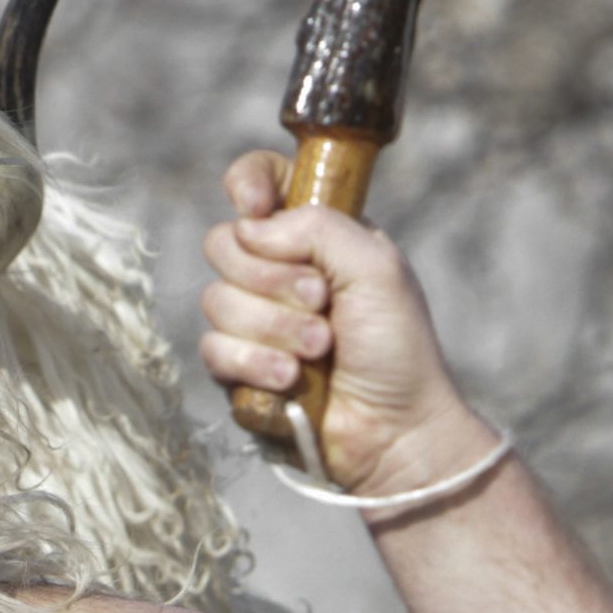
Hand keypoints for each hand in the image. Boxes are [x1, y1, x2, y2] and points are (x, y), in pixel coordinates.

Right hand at [199, 151, 502, 499]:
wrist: (395, 431)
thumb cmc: (398, 349)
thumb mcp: (375, 266)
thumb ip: (315, 227)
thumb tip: (250, 229)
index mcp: (316, 237)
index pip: (260, 181)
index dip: (248, 185)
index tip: (257, 206)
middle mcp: (280, 272)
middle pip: (224, 244)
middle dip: (272, 278)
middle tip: (322, 302)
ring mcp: (255, 323)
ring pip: (217, 302)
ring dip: (274, 329)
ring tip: (319, 351)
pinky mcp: (239, 370)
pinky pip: (214, 352)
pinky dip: (255, 366)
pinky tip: (292, 383)